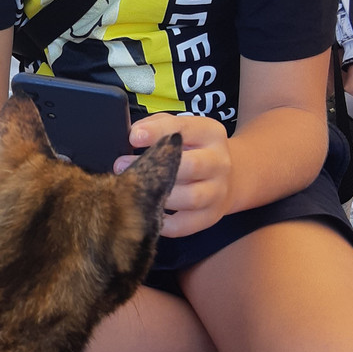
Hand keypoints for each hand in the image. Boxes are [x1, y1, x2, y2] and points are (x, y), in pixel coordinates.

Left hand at [114, 113, 232, 237]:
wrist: (231, 176)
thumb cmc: (193, 149)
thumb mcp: (182, 130)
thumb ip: (158, 126)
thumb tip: (134, 135)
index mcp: (211, 134)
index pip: (185, 129)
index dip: (158, 132)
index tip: (133, 137)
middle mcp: (219, 162)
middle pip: (191, 166)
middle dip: (155, 166)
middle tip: (122, 166)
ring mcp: (217, 192)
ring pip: (190, 197)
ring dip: (157, 196)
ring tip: (131, 192)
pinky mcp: (210, 216)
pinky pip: (185, 225)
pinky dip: (163, 224)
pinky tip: (146, 213)